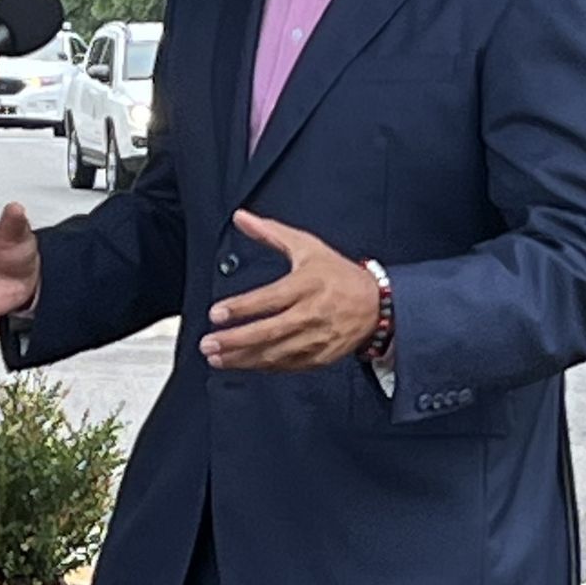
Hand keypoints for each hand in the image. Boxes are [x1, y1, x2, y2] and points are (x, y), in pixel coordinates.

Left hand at [200, 210, 380, 371]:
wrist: (377, 303)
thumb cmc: (338, 274)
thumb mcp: (306, 246)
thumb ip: (270, 232)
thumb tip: (241, 217)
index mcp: (307, 285)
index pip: (269, 299)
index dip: (241, 308)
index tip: (216, 314)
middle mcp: (312, 313)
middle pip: (269, 331)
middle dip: (235, 340)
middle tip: (208, 343)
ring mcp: (317, 338)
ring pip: (276, 353)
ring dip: (244, 359)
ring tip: (217, 357)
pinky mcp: (321, 357)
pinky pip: (288, 366)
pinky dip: (264, 367)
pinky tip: (244, 364)